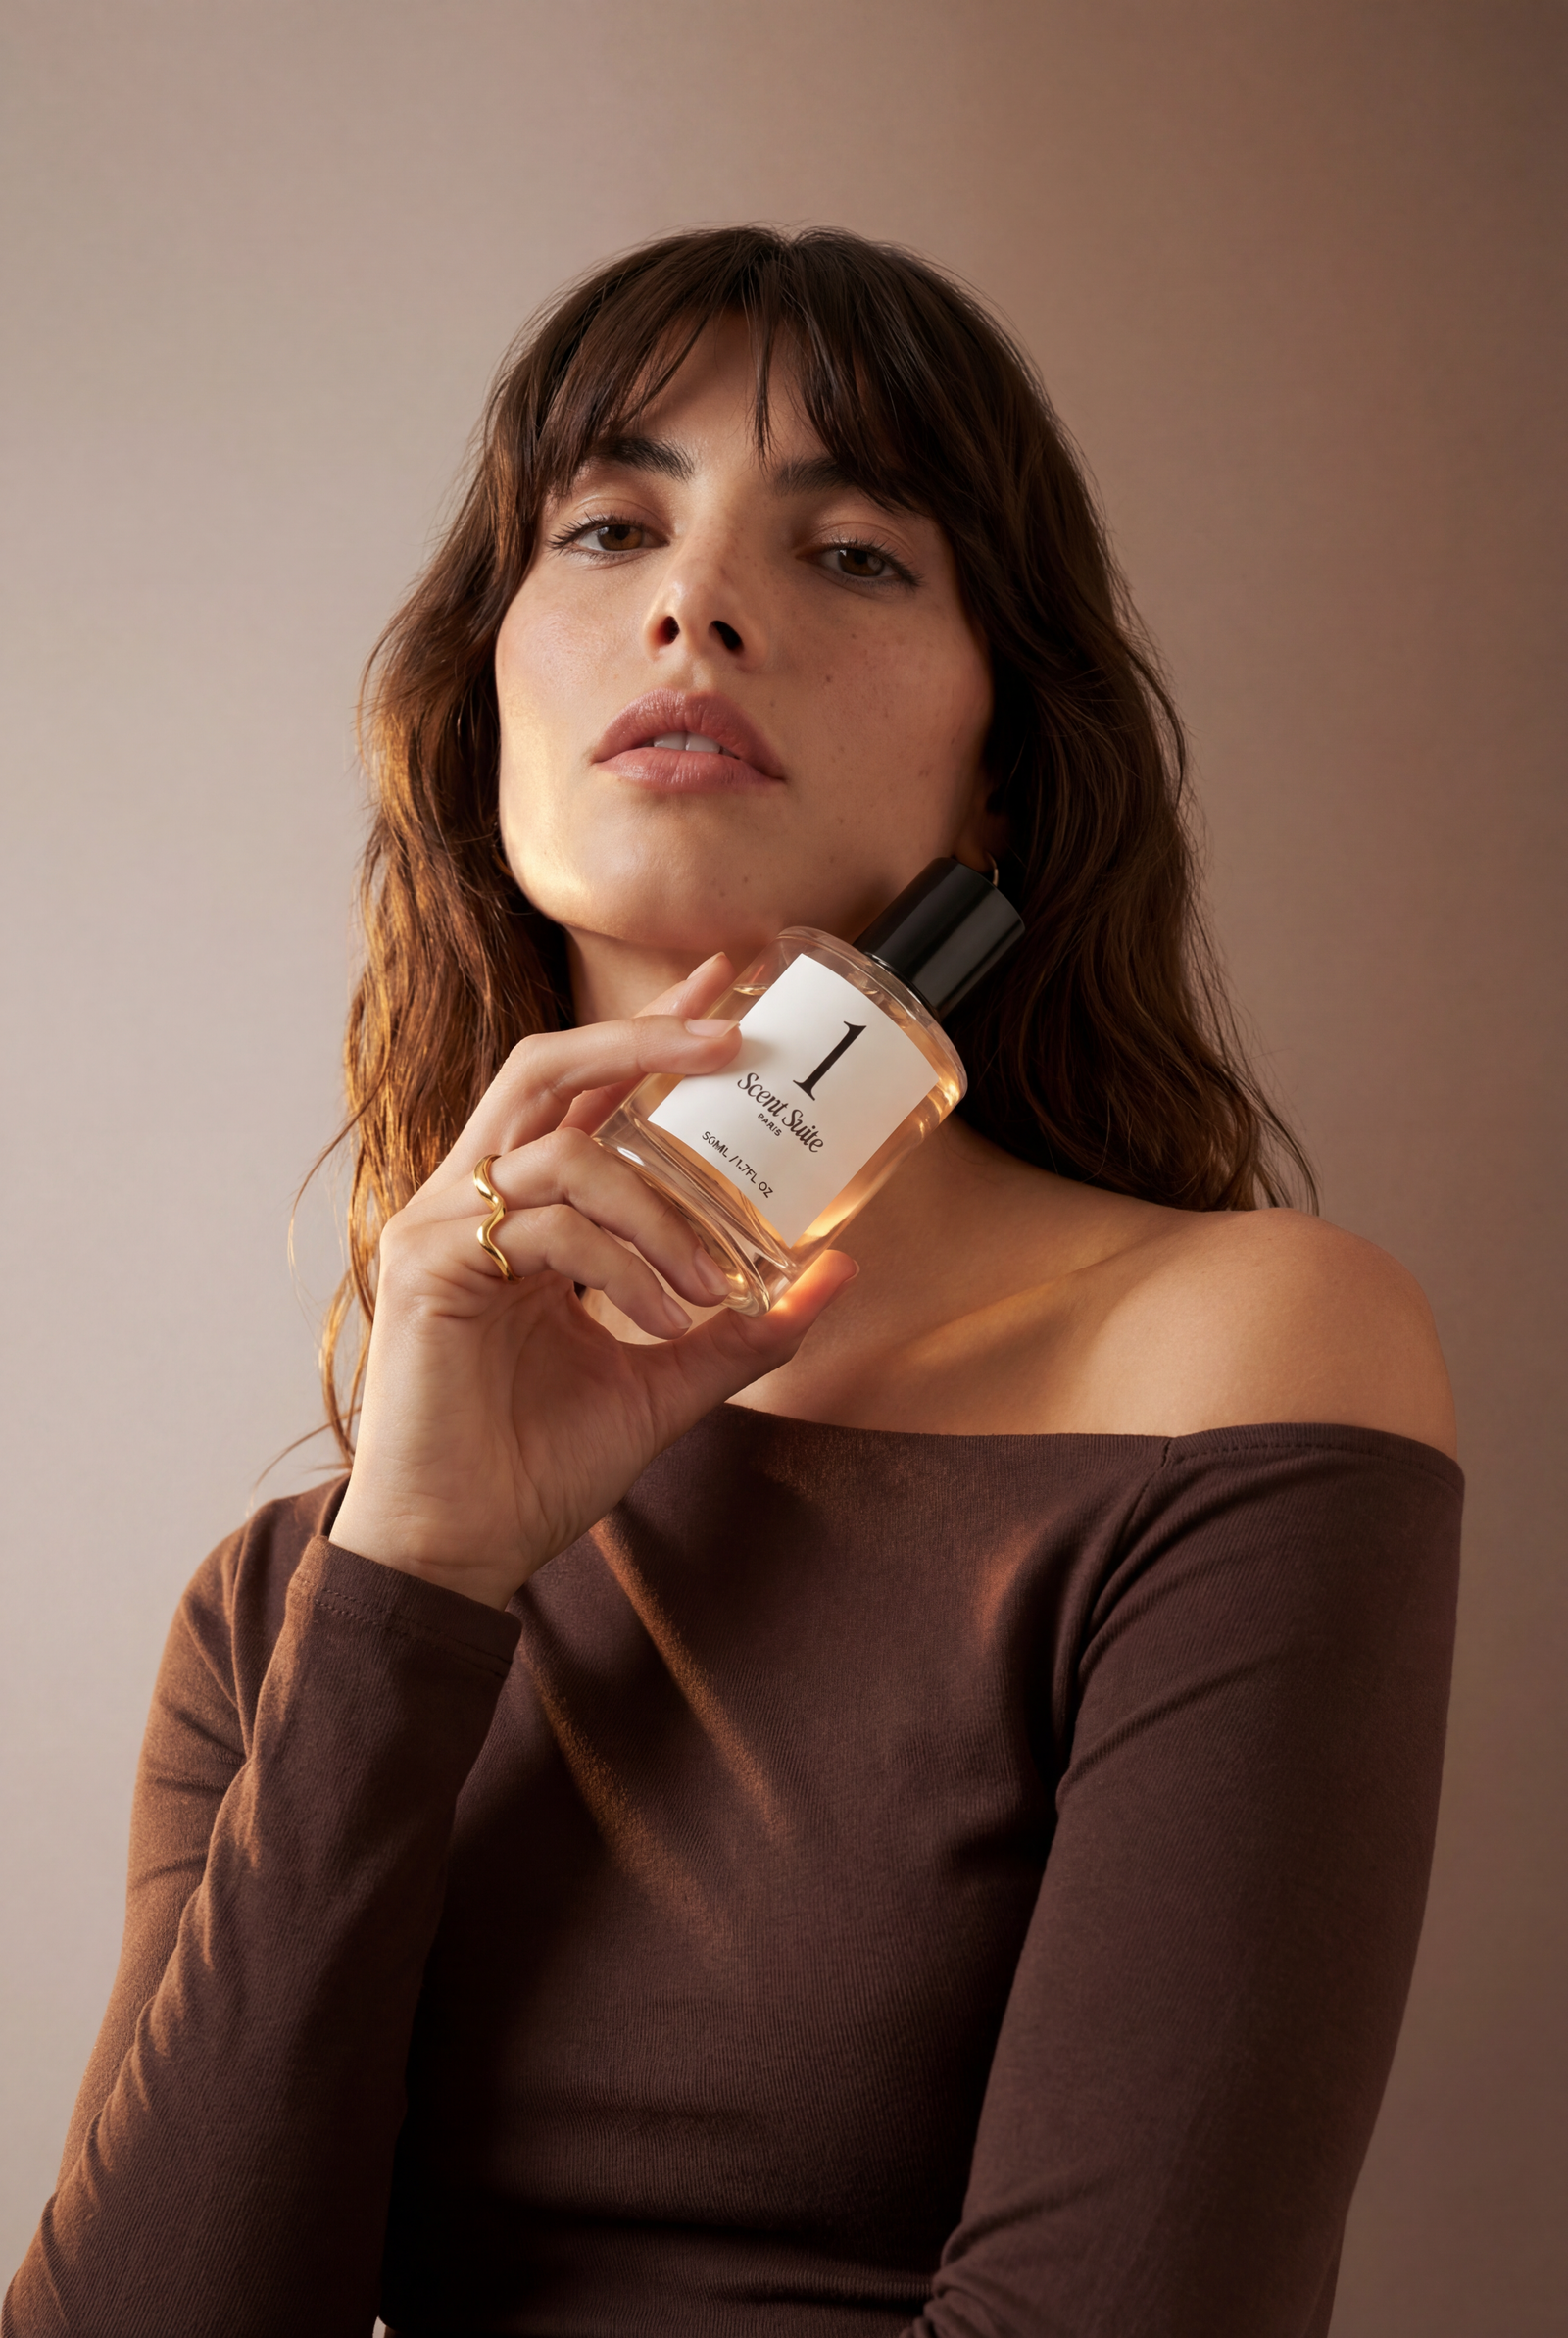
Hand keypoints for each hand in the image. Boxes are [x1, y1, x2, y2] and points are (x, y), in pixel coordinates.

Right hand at [330, 954, 856, 1608]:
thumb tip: (835, 1271)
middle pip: (550, 1068)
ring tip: (713, 1280)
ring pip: (566, 1155)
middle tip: (734, 1034)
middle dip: (643, 1035)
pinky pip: (546, 1227)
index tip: (726, 984)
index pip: (587, 1091)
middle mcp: (474, 1200)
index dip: (651, 1031)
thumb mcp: (668, 1382)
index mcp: (524, 1212)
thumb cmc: (540, 1464)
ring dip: (661, 1210)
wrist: (465, 1550)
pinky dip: (621, 1265)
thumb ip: (743, 1327)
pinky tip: (657, 1318)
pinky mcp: (425, 1266)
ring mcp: (440, 1227)